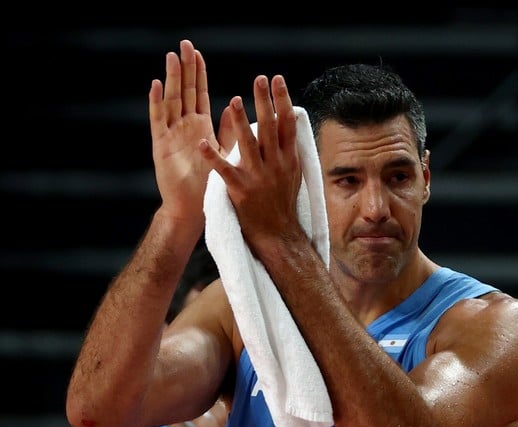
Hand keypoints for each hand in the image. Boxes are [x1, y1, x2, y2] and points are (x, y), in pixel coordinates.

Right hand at [149, 39, 234, 227]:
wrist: (194, 208)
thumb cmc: (210, 183)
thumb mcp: (224, 153)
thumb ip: (228, 131)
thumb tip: (234, 108)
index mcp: (200, 127)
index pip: (199, 94)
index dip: (198, 74)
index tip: (197, 53)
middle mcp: (184, 127)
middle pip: (184, 91)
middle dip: (184, 68)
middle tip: (184, 44)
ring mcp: (171, 134)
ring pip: (171, 100)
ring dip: (172, 79)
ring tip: (172, 57)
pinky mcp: (161, 145)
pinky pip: (158, 120)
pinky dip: (157, 103)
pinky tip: (156, 85)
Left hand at [198, 74, 304, 253]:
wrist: (278, 234)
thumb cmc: (283, 202)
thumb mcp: (293, 173)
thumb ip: (288, 148)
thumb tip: (291, 122)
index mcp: (288, 159)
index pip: (287, 125)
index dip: (282, 101)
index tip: (277, 80)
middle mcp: (276, 165)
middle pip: (270, 129)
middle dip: (265, 102)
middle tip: (259, 79)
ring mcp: (258, 177)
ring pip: (249, 145)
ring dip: (241, 122)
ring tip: (234, 100)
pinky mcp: (240, 190)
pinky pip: (224, 170)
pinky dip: (212, 156)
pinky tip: (201, 143)